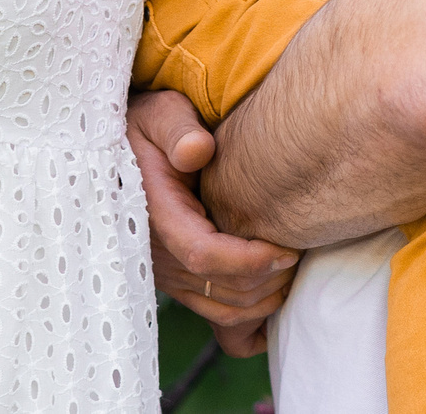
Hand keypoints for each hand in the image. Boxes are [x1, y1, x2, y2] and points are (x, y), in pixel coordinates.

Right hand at [126, 90, 296, 350]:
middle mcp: (156, 253)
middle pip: (220, 288)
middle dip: (267, 279)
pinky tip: (275, 284)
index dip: (249, 260)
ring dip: (263, 296)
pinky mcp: (174, 280)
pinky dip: (250, 308)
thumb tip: (197, 150)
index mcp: (155, 213)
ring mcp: (164, 272)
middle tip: (301, 252)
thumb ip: (177, 129)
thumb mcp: (159, 114)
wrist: (123, 149)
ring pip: (222, 307)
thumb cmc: (149, 128)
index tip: (287, 250)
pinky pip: (214, 311)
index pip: (203, 254)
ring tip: (292, 265)